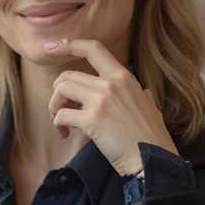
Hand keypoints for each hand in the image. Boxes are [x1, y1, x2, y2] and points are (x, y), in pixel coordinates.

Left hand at [43, 38, 177, 175]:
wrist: (153, 160)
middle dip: (57, 93)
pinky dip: (57, 124)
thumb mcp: (151, 108)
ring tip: (61, 124)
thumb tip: (144, 93)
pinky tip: (65, 133)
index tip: (51, 48)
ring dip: (54, 107)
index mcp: (123, 77)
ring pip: (61, 90)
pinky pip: (62, 115)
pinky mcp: (92, 120)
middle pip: (68, 75)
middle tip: (60, 110)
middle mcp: (111, 84)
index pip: (93, 48)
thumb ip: (143, 96)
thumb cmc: (151, 138)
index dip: (69, 45)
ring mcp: (101, 101)